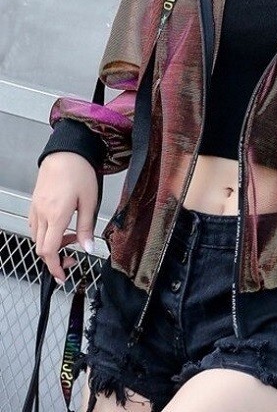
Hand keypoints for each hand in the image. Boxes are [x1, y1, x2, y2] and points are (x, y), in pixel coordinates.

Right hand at [28, 152, 98, 283]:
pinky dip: (47, 233)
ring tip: (73, 236)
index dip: (55, 267)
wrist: (66, 152)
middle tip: (73, 257)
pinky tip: (61, 226)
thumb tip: (88, 248)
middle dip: (56, 258)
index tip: (63, 276)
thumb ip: (87, 227)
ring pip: (38, 238)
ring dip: (53, 244)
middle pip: (42, 248)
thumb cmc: (79, 172)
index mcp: (56, 216)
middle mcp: (42, 214)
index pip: (49, 251)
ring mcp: (35, 209)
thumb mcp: (90, 201)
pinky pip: (36, 226)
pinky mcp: (34, 204)